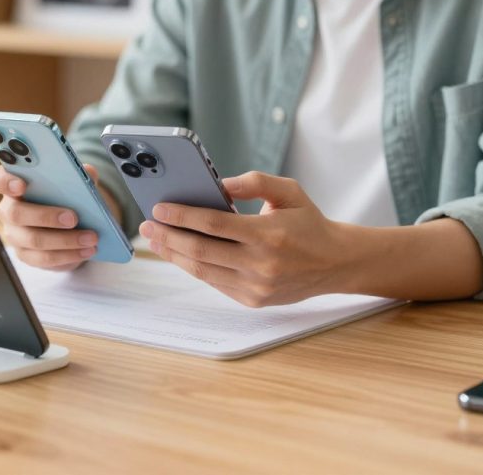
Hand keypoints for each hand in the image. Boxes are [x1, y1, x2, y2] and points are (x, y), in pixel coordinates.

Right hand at [0, 163, 101, 270]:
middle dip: (45, 216)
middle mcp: (8, 210)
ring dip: (65, 240)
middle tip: (73, 218)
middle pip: (15, 214)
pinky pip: (44, 258)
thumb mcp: (74, 182)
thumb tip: (88, 172)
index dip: (3, 181)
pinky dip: (69, 254)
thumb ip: (79, 174)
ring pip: (33, 240)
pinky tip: (86, 250)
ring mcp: (14, 235)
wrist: (70, 225)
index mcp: (13, 184)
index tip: (21, 184)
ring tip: (90, 238)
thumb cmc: (65, 196)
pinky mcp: (26, 255)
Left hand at [138, 172, 352, 306]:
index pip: (214, 224)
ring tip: (155, 238)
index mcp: (269, 234)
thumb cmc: (308, 222)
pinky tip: (178, 252)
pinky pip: (214, 282)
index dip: (182, 215)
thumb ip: (253, 182)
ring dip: (173, 254)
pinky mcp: (253, 300)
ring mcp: (256, 286)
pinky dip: (193, 266)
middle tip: (146, 224)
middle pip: (200, 250)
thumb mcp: (289, 190)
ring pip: (202, 270)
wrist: (335, 263)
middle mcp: (261, 264)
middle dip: (167, 236)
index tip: (158, 207)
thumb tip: (216, 185)